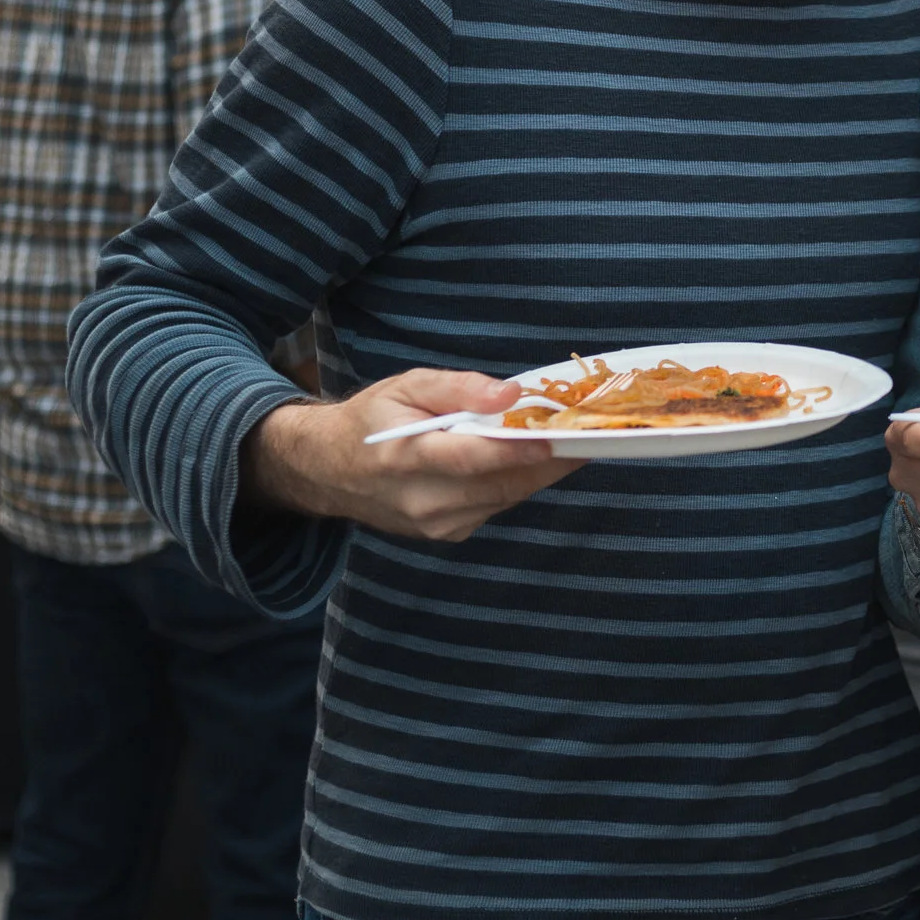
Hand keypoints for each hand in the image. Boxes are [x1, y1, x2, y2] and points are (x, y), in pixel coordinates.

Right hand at [243, 369, 585, 541]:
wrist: (331, 470)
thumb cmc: (374, 418)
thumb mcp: (408, 385)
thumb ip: (459, 388)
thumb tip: (511, 394)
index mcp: (405, 457)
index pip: (473, 458)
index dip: (521, 449)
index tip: (563, 434)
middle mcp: (421, 499)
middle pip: (501, 483)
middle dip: (549, 460)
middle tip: (587, 433)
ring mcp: (435, 524)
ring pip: (505, 498)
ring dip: (539, 472)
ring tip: (570, 441)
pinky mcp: (446, 535)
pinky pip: (495, 507)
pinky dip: (515, 484)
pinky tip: (527, 461)